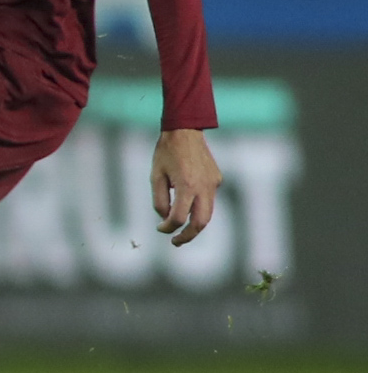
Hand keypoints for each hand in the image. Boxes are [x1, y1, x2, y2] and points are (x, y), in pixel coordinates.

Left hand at [150, 128, 222, 245]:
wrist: (185, 130)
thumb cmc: (166, 152)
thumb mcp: (155, 176)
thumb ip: (159, 200)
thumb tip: (166, 218)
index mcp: (187, 186)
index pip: (179, 218)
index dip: (168, 227)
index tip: (160, 229)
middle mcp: (204, 187)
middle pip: (200, 223)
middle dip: (188, 236)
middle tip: (175, 242)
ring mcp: (214, 183)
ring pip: (208, 214)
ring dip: (195, 225)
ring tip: (182, 232)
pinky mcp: (217, 179)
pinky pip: (209, 199)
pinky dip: (199, 208)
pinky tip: (187, 206)